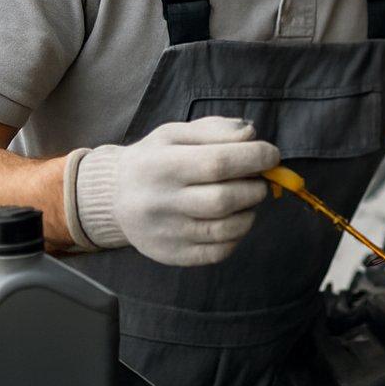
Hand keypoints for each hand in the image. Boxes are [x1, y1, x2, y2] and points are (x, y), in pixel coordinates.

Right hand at [68, 117, 280, 265]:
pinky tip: (233, 220)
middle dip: (254, 187)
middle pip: (224, 199)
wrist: (113, 197)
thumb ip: (214, 130)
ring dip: (249, 212)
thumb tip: (251, 134)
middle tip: (258, 179)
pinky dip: (237, 236)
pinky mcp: (172, 255)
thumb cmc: (154, 159)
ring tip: (247, 199)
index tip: (271, 155)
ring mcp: (166, 233)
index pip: (218, 163)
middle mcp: (161, 202)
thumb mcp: (176, 134)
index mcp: (162, 165)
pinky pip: (218, 252)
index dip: (254, 158)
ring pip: (225, 229)